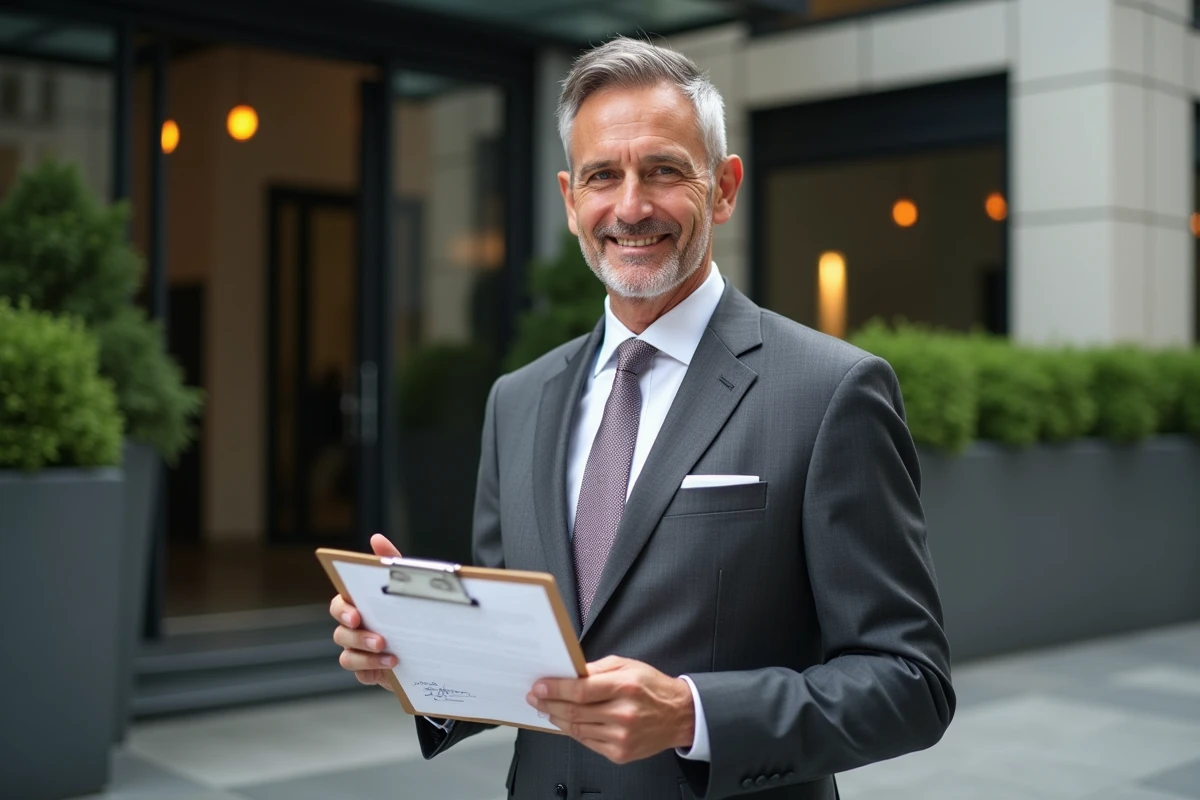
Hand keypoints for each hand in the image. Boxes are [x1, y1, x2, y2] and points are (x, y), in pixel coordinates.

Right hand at [331, 534, 401, 691]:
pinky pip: (360, 674)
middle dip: (356, 636)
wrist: (435, 642)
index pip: (340, 605)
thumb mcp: (405, 585)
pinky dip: (372, 671)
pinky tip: (391, 670)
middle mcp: (355, 629)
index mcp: (359, 606)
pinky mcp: (370, 671)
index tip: (357, 614)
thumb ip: (390, 562)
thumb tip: (376, 538)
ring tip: (390, 655)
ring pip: (347, 656)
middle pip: (340, 632)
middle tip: (379, 639)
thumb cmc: (412, 609)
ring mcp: (360, 651)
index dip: (343, 610)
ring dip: (366, 657)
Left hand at [526, 656, 695, 764]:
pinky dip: (572, 731)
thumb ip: (597, 669)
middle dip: (549, 703)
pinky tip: (564, 722)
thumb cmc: (653, 687)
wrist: (680, 716)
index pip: (581, 690)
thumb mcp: (628, 666)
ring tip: (546, 708)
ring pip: (577, 728)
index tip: (539, 686)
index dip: (556, 689)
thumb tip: (569, 673)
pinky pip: (587, 742)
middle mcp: (624, 713)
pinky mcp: (620, 753)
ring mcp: (621, 736)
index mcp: (625, 687)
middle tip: (535, 697)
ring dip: (556, 718)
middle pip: (575, 711)